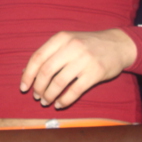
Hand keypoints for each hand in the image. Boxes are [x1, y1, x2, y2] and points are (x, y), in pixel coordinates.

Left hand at [20, 29, 136, 108]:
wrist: (117, 44)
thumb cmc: (87, 45)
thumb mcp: (67, 42)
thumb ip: (48, 54)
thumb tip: (25, 72)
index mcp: (61, 38)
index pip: (38, 57)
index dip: (28, 74)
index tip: (23, 87)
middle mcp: (72, 47)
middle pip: (46, 71)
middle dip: (38, 87)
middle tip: (36, 96)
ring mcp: (84, 60)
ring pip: (59, 82)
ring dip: (49, 95)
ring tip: (46, 101)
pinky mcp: (95, 73)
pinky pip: (75, 91)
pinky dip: (64, 100)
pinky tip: (60, 104)